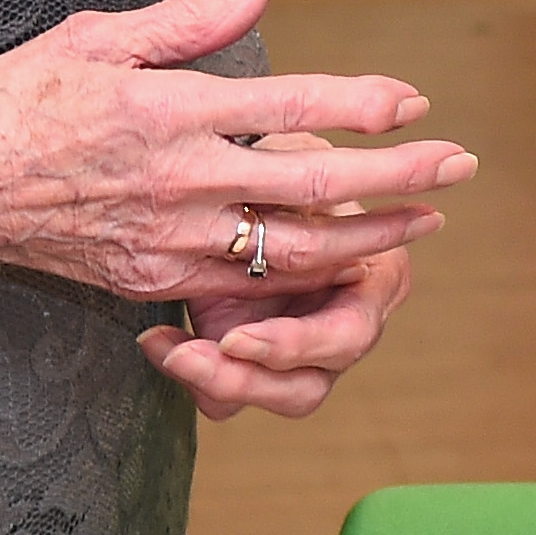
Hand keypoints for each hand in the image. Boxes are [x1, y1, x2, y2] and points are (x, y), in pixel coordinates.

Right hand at [0, 0, 473, 309]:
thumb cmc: (16, 100)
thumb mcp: (95, 39)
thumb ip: (188, 20)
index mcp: (169, 111)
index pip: (289, 108)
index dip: (361, 105)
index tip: (415, 100)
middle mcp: (178, 179)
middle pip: (313, 187)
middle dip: (398, 177)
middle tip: (460, 165)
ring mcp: (167, 237)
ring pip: (293, 249)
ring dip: (370, 237)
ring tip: (426, 222)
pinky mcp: (151, 279)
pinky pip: (244, 285)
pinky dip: (306, 277)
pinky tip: (349, 264)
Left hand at [141, 131, 417, 419]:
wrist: (243, 175)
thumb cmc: (279, 156)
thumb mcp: (296, 151)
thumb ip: (311, 166)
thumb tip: (358, 136)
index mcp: (376, 278)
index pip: (348, 333)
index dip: (294, 343)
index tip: (235, 338)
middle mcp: (348, 323)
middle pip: (309, 385)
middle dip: (250, 376)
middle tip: (198, 355)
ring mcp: (307, 349)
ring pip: (275, 398)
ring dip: (223, 382)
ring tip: (171, 351)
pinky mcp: (264, 362)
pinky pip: (233, 396)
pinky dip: (198, 376)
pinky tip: (159, 340)